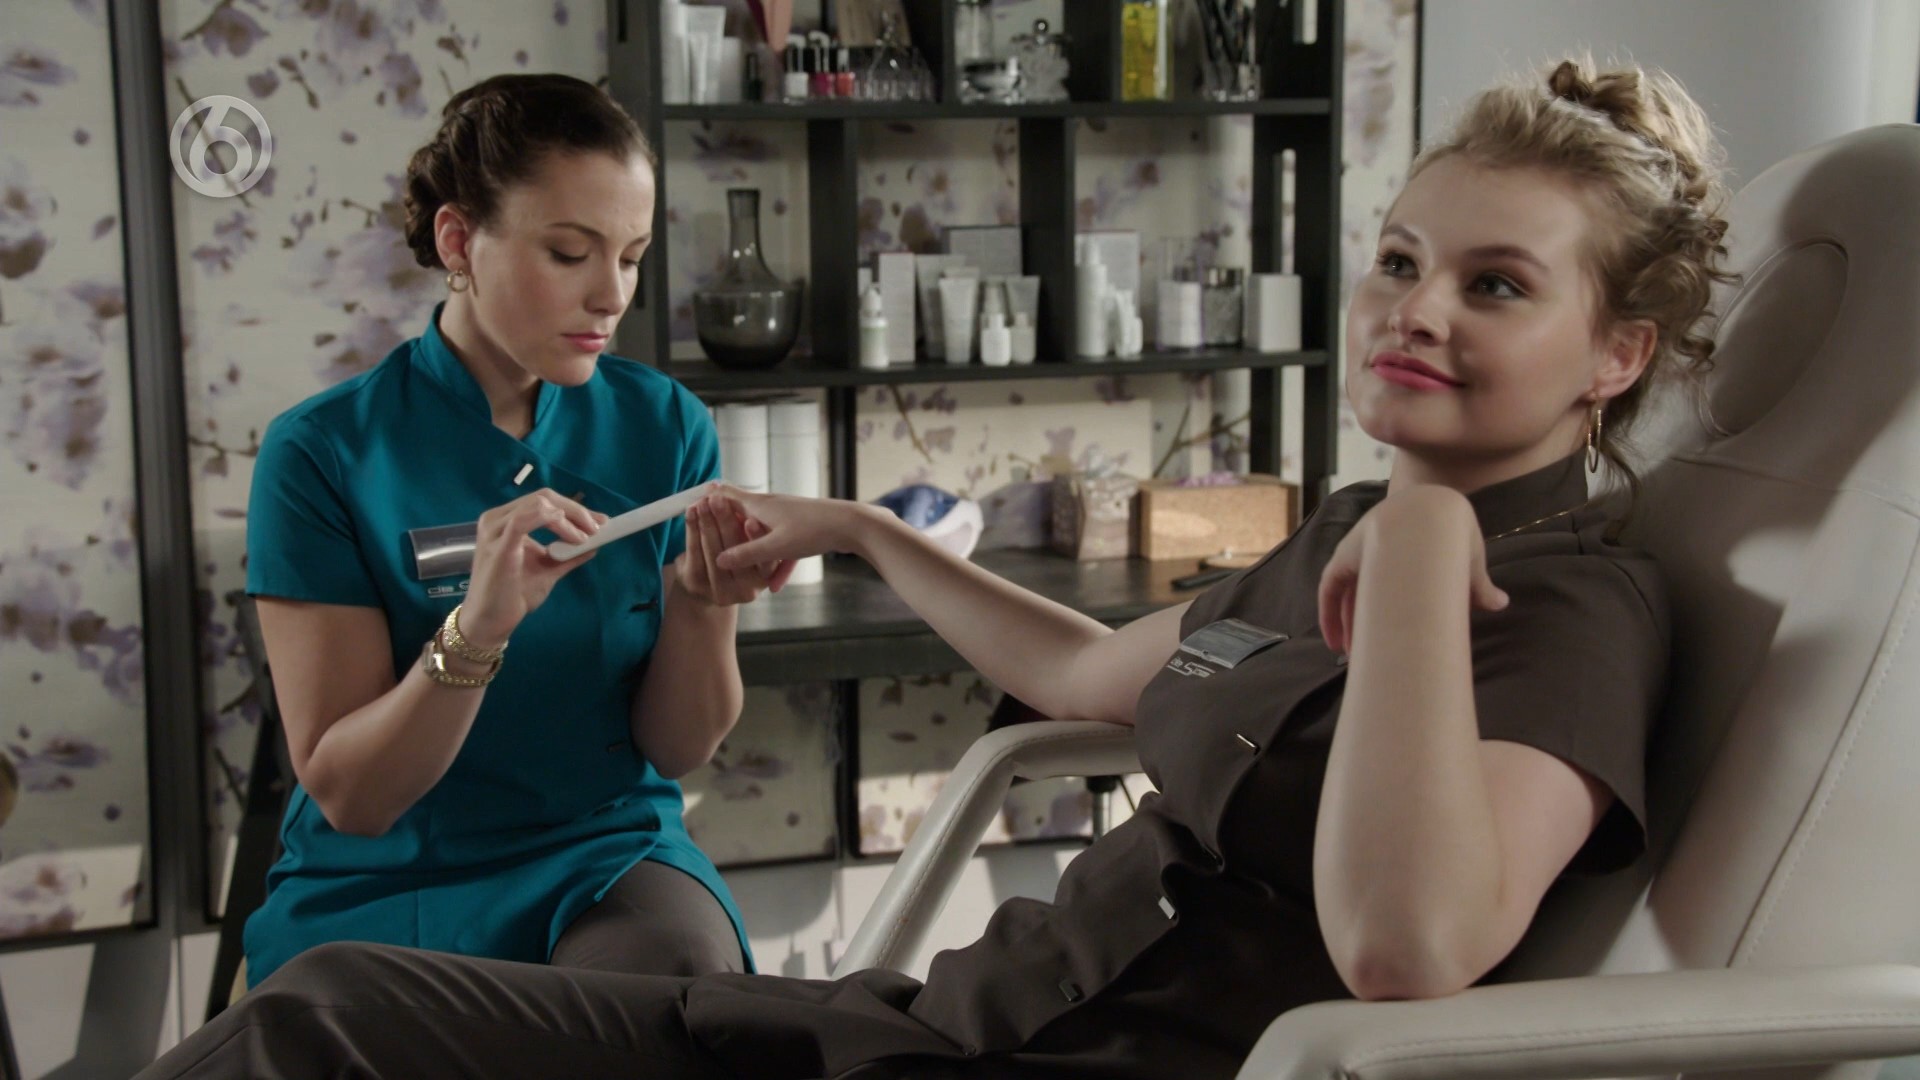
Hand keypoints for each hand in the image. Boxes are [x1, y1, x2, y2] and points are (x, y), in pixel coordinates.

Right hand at [461, 488, 603, 646]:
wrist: (491, 621)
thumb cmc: (514, 595)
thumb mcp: (548, 570)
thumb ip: (567, 555)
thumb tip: (593, 545)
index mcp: (506, 521)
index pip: (543, 502)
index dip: (575, 508)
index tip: (600, 522)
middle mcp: (497, 519)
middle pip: (543, 497)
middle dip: (577, 510)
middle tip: (599, 526)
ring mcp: (495, 530)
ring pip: (538, 504)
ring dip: (570, 517)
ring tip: (587, 536)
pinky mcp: (498, 546)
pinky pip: (525, 520)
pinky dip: (555, 523)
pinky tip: (572, 536)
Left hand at [672, 494, 793, 604]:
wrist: (709, 585)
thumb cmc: (737, 559)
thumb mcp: (753, 546)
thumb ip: (752, 529)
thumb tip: (745, 500)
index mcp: (766, 578)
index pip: (765, 559)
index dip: (756, 539)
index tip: (750, 520)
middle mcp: (746, 589)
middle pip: (736, 552)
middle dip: (725, 521)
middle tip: (719, 500)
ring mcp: (720, 590)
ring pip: (713, 551)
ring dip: (707, 522)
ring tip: (703, 502)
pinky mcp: (697, 584)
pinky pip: (694, 553)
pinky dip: (692, 529)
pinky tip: (691, 513)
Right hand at [708, 485, 872, 582]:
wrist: (852, 525)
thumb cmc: (813, 530)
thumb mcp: (776, 547)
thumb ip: (746, 554)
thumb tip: (719, 561)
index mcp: (761, 505)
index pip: (726, 497)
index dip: (709, 501)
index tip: (693, 506)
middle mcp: (772, 506)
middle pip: (742, 514)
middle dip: (727, 526)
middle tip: (707, 527)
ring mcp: (787, 516)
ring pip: (762, 533)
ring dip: (754, 550)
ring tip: (739, 563)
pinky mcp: (801, 527)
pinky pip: (782, 545)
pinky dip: (778, 561)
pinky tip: (777, 584)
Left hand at [1315, 486, 1507, 655]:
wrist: (1436, 513)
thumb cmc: (1456, 536)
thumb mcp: (1469, 564)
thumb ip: (1477, 586)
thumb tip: (1502, 604)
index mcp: (1402, 548)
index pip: (1389, 586)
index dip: (1388, 614)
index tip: (1391, 642)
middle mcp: (1374, 548)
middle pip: (1363, 594)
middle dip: (1365, 625)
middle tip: (1367, 655)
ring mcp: (1357, 551)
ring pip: (1345, 596)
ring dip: (1348, 626)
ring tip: (1352, 655)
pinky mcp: (1344, 558)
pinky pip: (1330, 591)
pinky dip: (1330, 617)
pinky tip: (1335, 641)